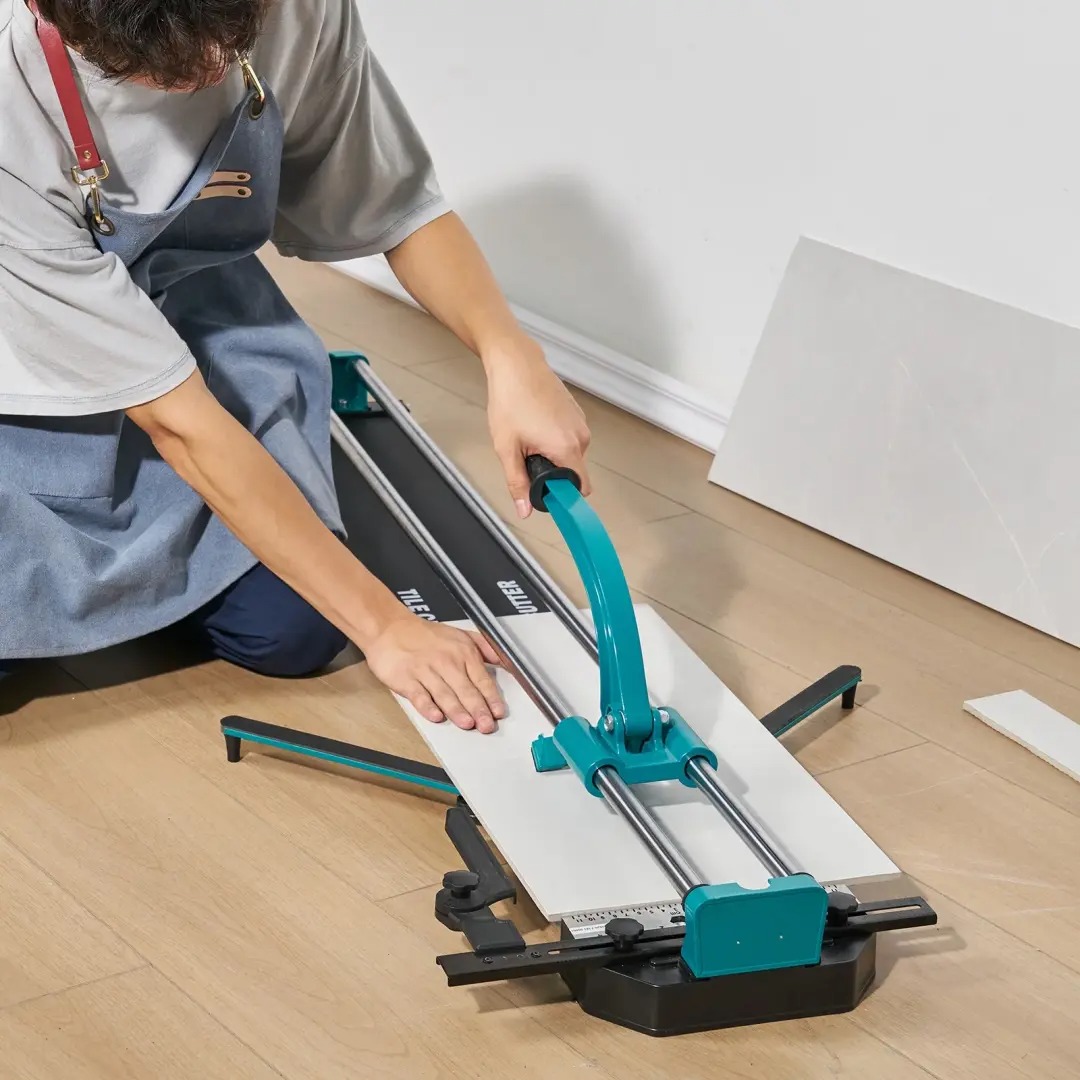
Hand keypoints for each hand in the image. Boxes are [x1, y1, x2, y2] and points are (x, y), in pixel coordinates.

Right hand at [364, 612, 506, 733]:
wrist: (389, 627)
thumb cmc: (425, 635)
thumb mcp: (461, 635)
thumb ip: (486, 648)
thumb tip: (506, 662)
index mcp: (463, 652)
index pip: (482, 680)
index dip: (491, 698)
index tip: (498, 712)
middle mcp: (446, 662)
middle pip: (466, 690)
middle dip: (479, 709)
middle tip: (487, 726)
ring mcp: (425, 671)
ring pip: (445, 694)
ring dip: (458, 710)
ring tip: (468, 724)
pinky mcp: (406, 679)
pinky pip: (419, 695)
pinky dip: (428, 706)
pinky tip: (436, 716)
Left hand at [485, 340, 591, 517]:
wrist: (516, 363)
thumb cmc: (511, 398)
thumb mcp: (507, 447)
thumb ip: (517, 482)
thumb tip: (524, 508)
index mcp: (567, 448)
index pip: (581, 488)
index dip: (565, 497)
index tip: (549, 497)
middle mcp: (580, 436)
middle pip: (573, 472)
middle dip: (552, 472)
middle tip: (526, 457)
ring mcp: (580, 423)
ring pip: (570, 454)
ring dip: (552, 454)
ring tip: (528, 436)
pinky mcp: (577, 413)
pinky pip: (569, 438)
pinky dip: (555, 439)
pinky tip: (535, 424)